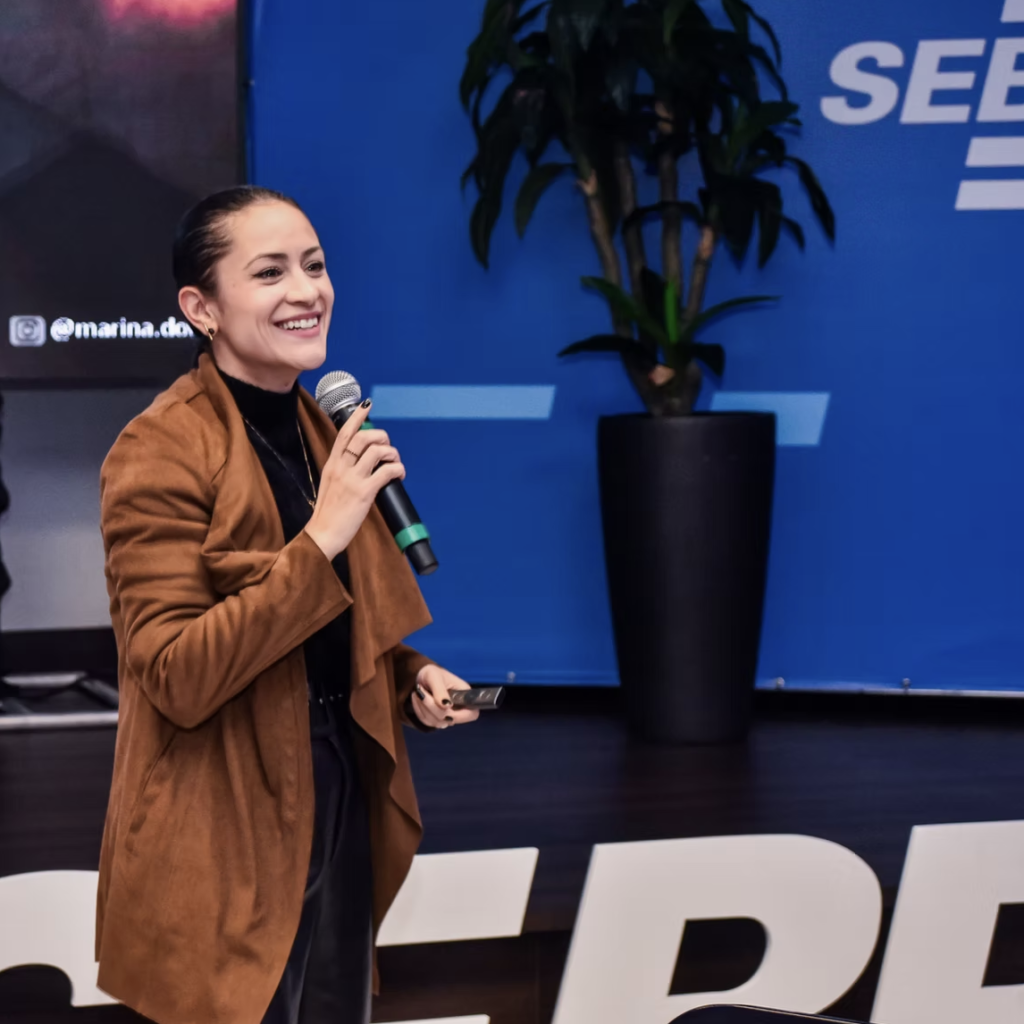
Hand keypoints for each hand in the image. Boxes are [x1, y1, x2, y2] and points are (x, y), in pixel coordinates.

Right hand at [303, 401, 404, 560]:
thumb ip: (342, 471)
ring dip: (393, 453)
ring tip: (395, 462)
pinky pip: (386, 471)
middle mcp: (341, 468)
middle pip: (363, 437)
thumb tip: (361, 462)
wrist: (322, 535)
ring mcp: (352, 479)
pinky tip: (399, 475)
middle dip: (382, 436)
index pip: (344, 434)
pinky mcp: (364, 492)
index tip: (367, 405)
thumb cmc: (328, 513)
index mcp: (332, 464)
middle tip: (388, 446)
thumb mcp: (330, 484)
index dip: (357, 417)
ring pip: (377, 451)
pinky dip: (398, 469)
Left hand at [411, 665, 479, 729]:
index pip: (471, 714)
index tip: (442, 704)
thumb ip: (440, 691)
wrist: (422, 676)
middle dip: (433, 707)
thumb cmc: (432, 673)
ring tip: (417, 692)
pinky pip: (427, 722)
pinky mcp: (437, 720)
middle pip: (450, 720)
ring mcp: (448, 716)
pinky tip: (416, 698)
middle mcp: (459, 709)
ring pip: (437, 723)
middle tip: (421, 692)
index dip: (459, 715)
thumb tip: (446, 706)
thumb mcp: (435, 677)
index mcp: (465, 696)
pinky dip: (419, 711)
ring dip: (424, 708)